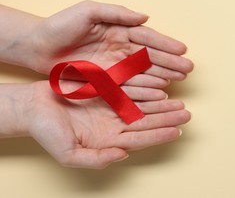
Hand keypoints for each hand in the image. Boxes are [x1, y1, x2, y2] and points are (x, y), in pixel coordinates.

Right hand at [26, 81, 190, 168]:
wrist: (34, 107)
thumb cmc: (48, 133)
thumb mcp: (69, 154)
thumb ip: (96, 159)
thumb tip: (122, 155)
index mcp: (109, 140)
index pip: (140, 139)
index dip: (159, 135)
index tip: (177, 132)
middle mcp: (114, 124)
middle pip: (146, 122)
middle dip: (167, 118)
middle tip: (187, 114)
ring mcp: (112, 107)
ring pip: (143, 106)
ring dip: (161, 105)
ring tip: (179, 102)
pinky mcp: (107, 91)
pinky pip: (130, 90)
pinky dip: (145, 89)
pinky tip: (160, 88)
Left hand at [31, 1, 193, 87]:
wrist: (39, 46)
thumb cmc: (61, 25)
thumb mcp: (88, 11)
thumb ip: (117, 13)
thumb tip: (145, 17)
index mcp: (119, 30)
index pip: (147, 38)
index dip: (165, 44)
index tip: (183, 50)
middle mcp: (121, 48)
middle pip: (150, 56)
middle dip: (170, 62)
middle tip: (188, 68)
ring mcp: (115, 65)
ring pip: (144, 71)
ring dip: (163, 75)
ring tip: (180, 79)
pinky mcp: (106, 80)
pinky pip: (130, 84)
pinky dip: (145, 87)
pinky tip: (160, 89)